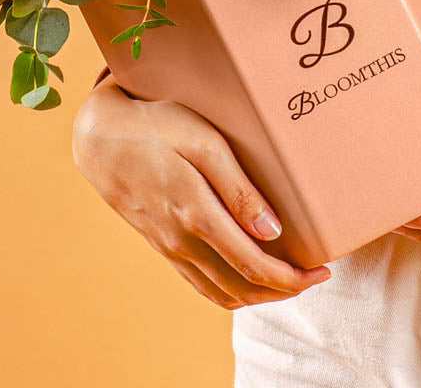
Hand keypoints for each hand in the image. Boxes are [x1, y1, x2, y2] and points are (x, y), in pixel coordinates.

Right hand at [72, 73, 332, 308]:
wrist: (98, 135)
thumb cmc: (156, 125)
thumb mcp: (202, 141)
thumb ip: (238, 187)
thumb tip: (271, 230)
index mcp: (197, 216)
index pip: (254, 267)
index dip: (292, 278)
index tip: (321, 270)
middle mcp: (182, 241)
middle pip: (241, 288)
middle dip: (283, 291)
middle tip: (314, 276)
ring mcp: (168, 246)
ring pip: (220, 292)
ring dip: (258, 295)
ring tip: (287, 278)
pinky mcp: (159, 243)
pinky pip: (199, 283)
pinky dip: (229, 290)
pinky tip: (244, 275)